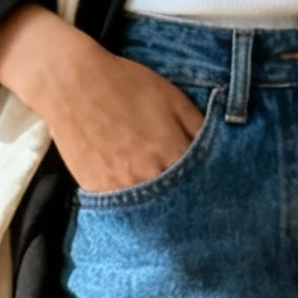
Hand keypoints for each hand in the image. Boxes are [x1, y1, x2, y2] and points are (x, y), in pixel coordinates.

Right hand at [0, 5, 203, 193]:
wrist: (73, 83)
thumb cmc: (127, 85)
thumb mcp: (174, 99)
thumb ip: (200, 128)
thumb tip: (223, 152)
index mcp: (173, 152)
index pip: (203, 186)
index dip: (210, 191)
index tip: (214, 197)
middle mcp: (149, 175)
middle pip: (178, 204)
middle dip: (187, 206)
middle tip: (195, 213)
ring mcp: (121, 186)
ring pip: (150, 214)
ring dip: (160, 213)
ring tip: (167, 212)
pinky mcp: (97, 190)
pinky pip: (121, 211)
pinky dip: (132, 210)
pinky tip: (137, 205)